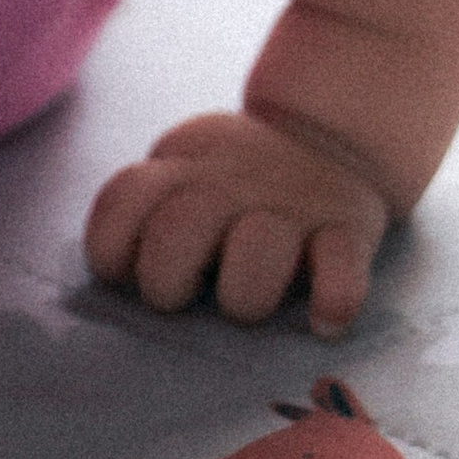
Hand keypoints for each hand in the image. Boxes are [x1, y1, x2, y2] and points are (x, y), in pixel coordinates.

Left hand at [83, 109, 392, 338]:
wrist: (329, 136)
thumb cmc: (233, 183)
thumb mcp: (184, 169)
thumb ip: (149, 210)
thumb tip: (118, 278)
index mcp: (182, 169)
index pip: (125, 196)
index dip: (112, 246)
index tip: (125, 272)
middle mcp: (231, 183)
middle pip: (176, 232)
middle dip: (166, 283)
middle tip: (183, 296)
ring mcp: (291, 204)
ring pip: (257, 251)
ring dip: (244, 296)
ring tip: (247, 308)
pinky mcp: (347, 227)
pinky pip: (342, 270)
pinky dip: (333, 302)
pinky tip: (321, 322)